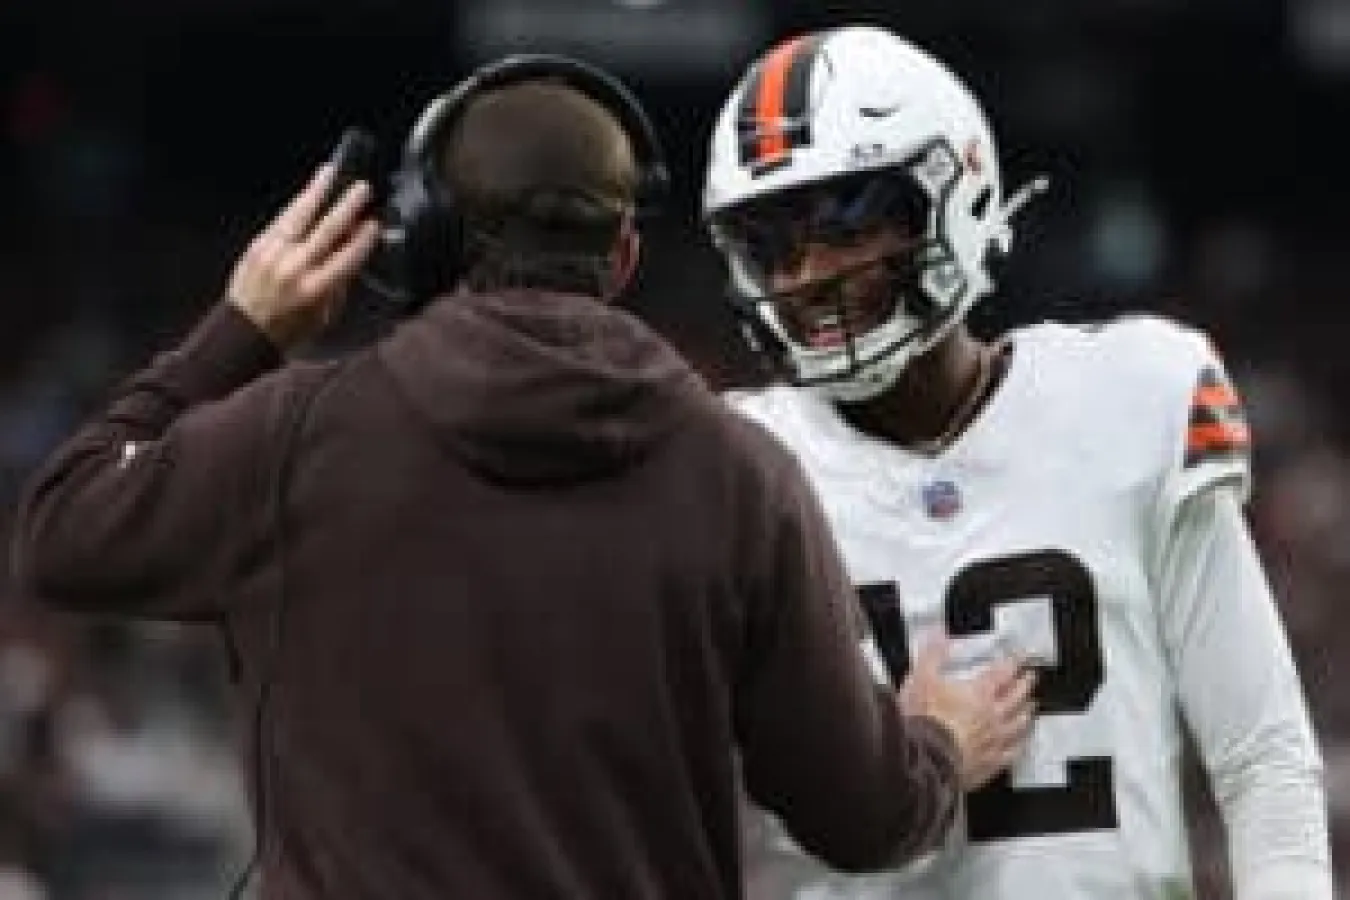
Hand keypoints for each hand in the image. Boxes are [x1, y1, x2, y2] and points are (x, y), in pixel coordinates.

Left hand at [227, 165, 380, 348]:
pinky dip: (296, 206)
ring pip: (299, 215)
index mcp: (316, 290)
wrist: (244, 333)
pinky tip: (306, 194)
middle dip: (348, 206)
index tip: (375, 223)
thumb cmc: (289, 330)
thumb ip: (339, 283)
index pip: (348, 256)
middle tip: (362, 188)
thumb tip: (351, 251)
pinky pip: (281, 220)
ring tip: (330, 173)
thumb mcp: (324, 315)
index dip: (364, 238)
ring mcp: (273, 253)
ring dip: (317, 191)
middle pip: (328, 229)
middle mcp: (295, 267)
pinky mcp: (257, 246)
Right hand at [898, 635, 1036, 790]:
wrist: (925, 760)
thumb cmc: (923, 718)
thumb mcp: (920, 678)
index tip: (1024, 655)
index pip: (1003, 672)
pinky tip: (1022, 743)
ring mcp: (995, 740)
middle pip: (1017, 696)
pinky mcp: (990, 763)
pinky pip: (1012, 752)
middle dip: (1025, 683)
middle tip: (1032, 676)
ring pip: (1018, 724)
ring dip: (1026, 712)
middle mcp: (993, 715)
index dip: (1015, 661)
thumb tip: (939, 632)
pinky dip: (1019, 744)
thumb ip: (932, 654)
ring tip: (1032, 706)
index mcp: (979, 692)